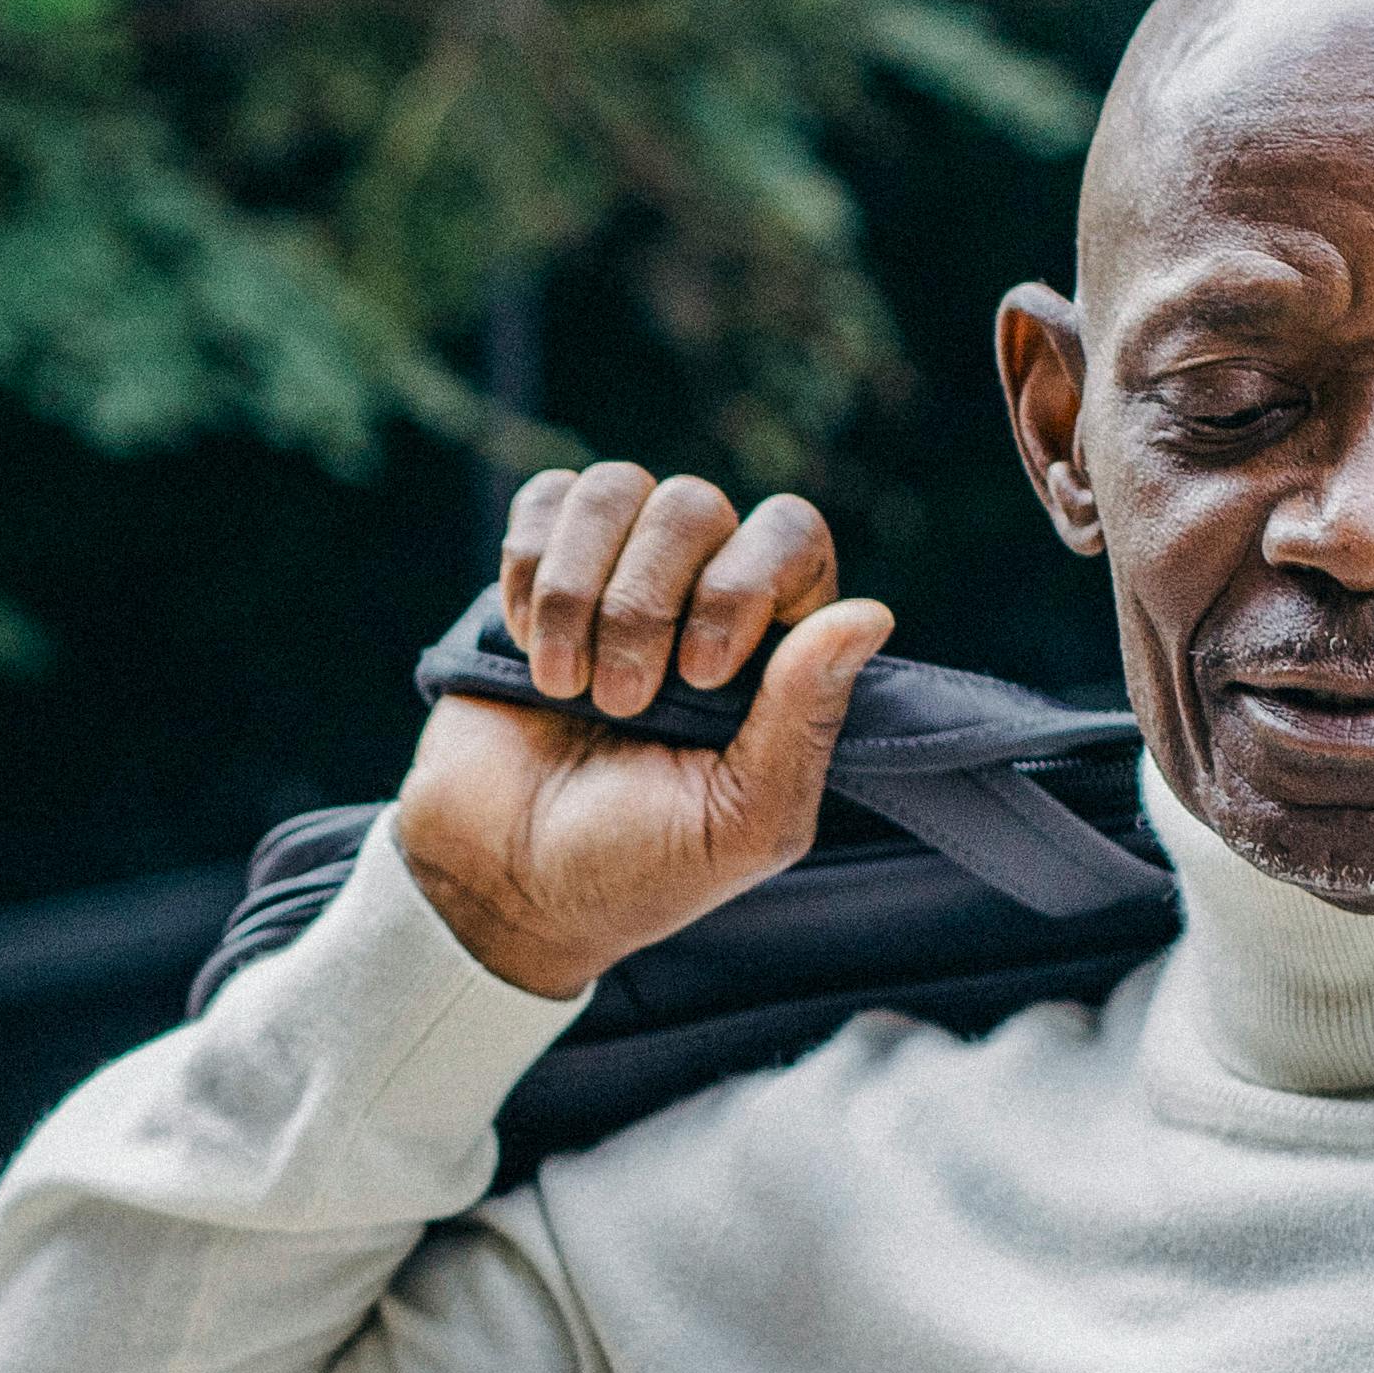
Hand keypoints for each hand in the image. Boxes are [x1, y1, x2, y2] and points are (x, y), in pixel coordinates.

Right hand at [398, 464, 889, 998]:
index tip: (703, 674)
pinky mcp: (538, 573)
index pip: (791, 535)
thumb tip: (871, 612)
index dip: (744, 583)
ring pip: (616, 489)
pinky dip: (529, 569)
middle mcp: (702, 594)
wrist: (502, 883)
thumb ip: (805, 721)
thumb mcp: (742, 821)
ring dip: (578, 591)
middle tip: (624, 704)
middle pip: (694, 505)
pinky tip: (528, 647)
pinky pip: (547, 499)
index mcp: (774, 651)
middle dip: (644, 606)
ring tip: (567, 687)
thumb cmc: (635, 867)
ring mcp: (618, 575)